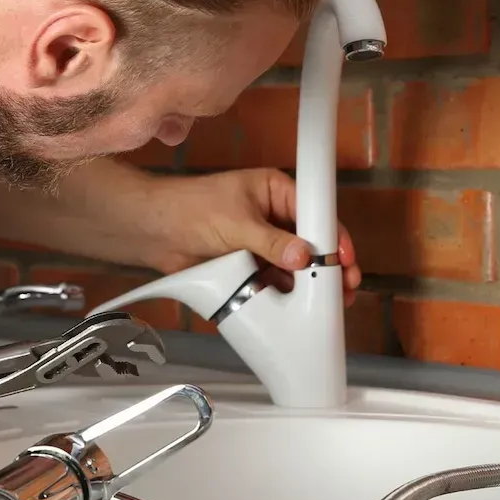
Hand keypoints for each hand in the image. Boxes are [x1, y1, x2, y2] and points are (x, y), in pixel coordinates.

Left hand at [128, 168, 360, 300]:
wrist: (152, 231)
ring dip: (311, 284)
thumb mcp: (236, 223)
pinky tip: (302, 308)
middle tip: (346, 288)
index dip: (333, 236)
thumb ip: (271, 242)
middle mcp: (274, 216)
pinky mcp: (250, 266)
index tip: (345, 258)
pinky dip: (287, 294)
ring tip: (331, 304)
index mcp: (275, 191)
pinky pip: (275, 281)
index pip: (315, 212)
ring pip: (295, 265)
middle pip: (311, 242)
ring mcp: (262, 243)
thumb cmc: (191, 209)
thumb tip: (303, 256)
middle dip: (328, 265)